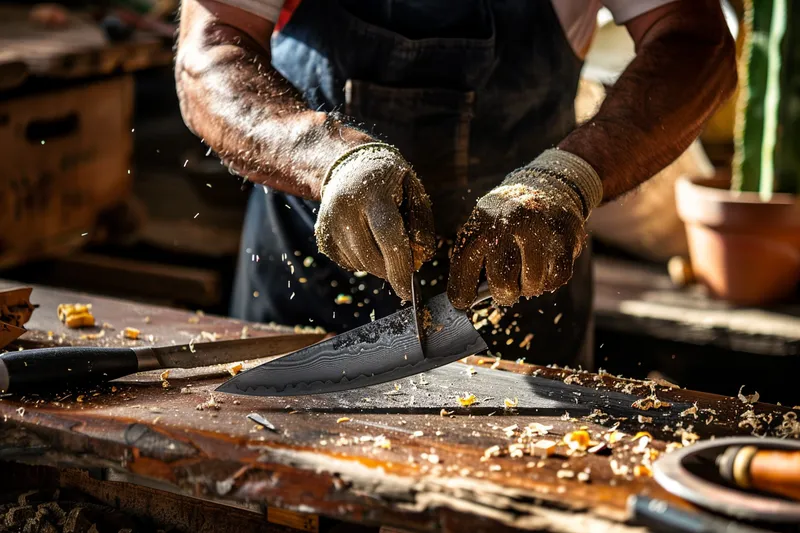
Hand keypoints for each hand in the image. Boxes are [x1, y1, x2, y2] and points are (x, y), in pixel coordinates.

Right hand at [315, 143, 434, 300]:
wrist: (348, 164)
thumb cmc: (389, 180)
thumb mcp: (413, 190)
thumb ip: (421, 223)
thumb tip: (420, 259)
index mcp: (373, 194)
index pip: (388, 236)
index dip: (399, 267)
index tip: (408, 291)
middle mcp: (346, 207)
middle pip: (371, 257)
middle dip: (390, 270)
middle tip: (402, 264)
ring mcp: (330, 221)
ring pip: (359, 263)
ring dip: (377, 264)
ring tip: (381, 239)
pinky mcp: (322, 234)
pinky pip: (347, 262)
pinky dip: (362, 260)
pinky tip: (366, 238)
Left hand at [447, 149, 602, 308]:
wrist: (550, 183)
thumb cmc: (509, 215)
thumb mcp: (484, 224)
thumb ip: (473, 257)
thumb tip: (463, 300)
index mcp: (483, 220)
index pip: (465, 266)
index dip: (461, 292)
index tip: (463, 302)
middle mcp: (510, 222)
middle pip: (503, 284)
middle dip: (504, 294)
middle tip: (506, 288)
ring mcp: (541, 229)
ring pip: (532, 285)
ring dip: (529, 287)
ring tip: (526, 273)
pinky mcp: (566, 236)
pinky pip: (557, 279)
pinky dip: (550, 281)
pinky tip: (545, 267)